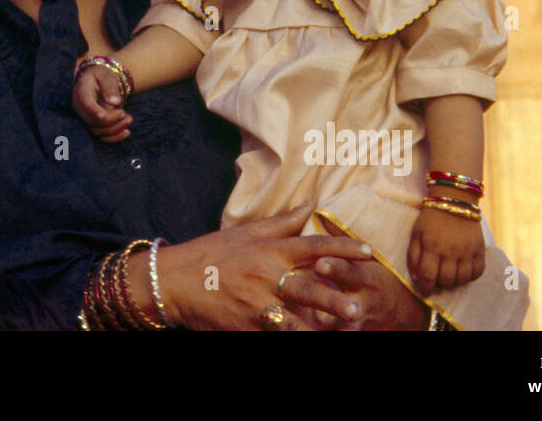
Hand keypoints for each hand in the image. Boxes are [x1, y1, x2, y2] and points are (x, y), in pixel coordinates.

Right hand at [71, 65, 130, 142]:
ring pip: (97, 130)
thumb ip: (110, 86)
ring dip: (115, 128)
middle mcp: (80, 107)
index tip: (103, 115)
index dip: (93, 110)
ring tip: (129, 119)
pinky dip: (115, 137)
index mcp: (82, 91)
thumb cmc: (101, 76)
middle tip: (124, 112)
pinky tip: (127, 132)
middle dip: (110, 119)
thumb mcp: (106, 76)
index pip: (85, 103)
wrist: (97, 82)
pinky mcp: (93, 125)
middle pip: (92, 119)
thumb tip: (115, 102)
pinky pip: (102, 136)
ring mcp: (85, 118)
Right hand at [150, 204, 375, 330]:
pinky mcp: (245, 328)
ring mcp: (255, 306)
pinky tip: (303, 340)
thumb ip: (282, 222)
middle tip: (358, 308)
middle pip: (308, 288)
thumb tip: (311, 203)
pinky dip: (286, 338)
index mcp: (269, 251)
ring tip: (340, 335)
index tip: (369, 252)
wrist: (172, 281)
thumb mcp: (245, 233)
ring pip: (294, 322)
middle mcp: (266, 277)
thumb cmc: (210, 254)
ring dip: (316, 330)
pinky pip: (272, 336)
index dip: (342, 247)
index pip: (313, 245)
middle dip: (334, 299)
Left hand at [299, 254, 427, 330]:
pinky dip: (332, 337)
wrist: (407, 314)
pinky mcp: (359, 336)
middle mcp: (364, 301)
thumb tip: (314, 210)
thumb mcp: (365, 260)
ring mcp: (361, 324)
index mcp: (364, 276)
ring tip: (310, 331)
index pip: (348, 270)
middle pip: (346, 302)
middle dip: (333, 303)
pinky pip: (342, 337)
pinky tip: (309, 336)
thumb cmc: (377, 279)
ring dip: (335, 330)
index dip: (335, 267)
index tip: (320, 263)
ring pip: (346, 330)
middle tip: (318, 301)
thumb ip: (340, 242)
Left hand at [408, 208, 485, 293]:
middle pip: (446, 280)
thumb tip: (415, 278)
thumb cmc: (431, 219)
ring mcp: (467, 250)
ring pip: (462, 279)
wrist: (454, 201)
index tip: (425, 291)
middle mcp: (451, 251)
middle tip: (437, 279)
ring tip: (449, 274)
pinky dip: (470, 276)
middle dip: (439, 284)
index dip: (425, 288)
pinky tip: (463, 271)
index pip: (428, 277)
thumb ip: (413, 256)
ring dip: (454, 282)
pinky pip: (478, 272)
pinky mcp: (480, 249)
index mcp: (432, 246)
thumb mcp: (416, 234)